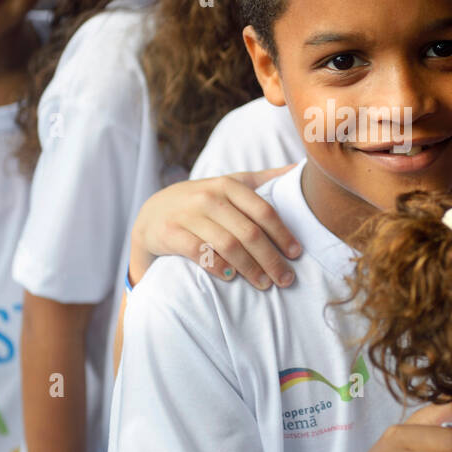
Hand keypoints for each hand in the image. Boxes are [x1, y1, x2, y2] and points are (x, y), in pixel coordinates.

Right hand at [128, 165, 300, 289]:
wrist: (152, 213)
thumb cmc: (202, 201)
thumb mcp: (230, 183)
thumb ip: (263, 178)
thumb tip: (299, 167)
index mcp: (228, 185)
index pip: (263, 210)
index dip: (283, 233)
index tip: (297, 253)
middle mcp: (209, 197)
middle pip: (249, 232)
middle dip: (271, 258)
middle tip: (286, 278)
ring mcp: (188, 215)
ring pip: (227, 244)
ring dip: (250, 268)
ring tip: (265, 284)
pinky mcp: (170, 233)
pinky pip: (199, 252)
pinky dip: (217, 266)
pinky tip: (231, 277)